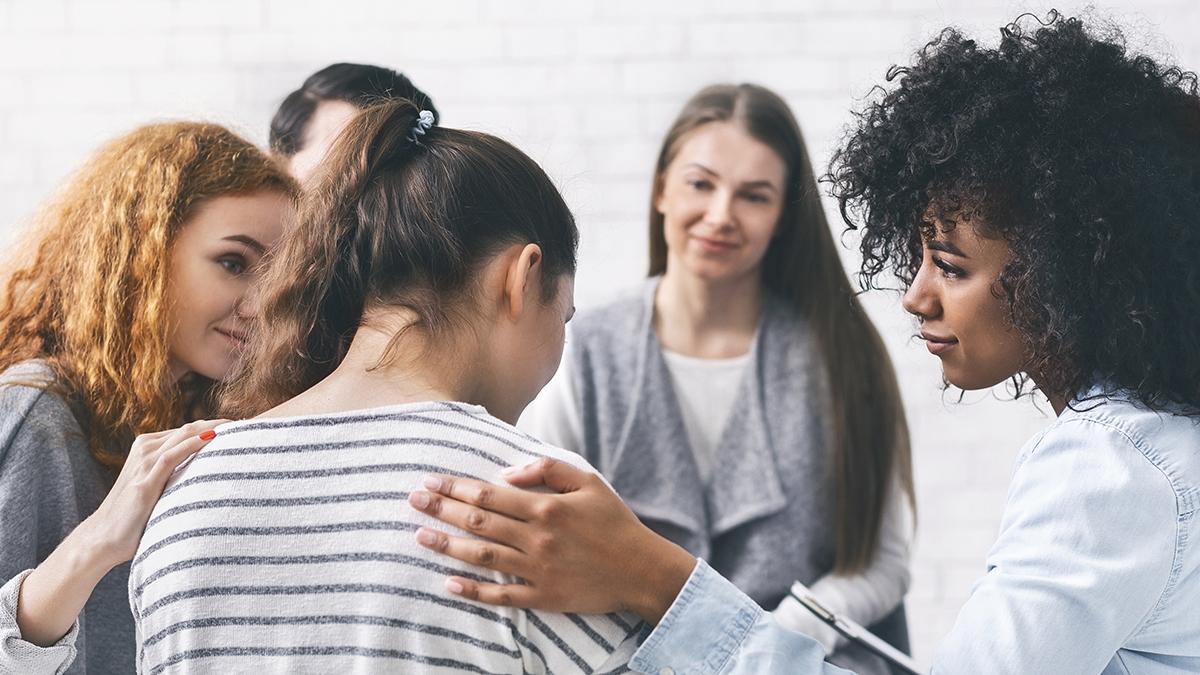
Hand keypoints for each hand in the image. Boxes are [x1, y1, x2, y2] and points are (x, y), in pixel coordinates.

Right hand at [17, 419, 224, 646]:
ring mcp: (143, 463)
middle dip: (219, 424)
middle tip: (247, 424)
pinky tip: (214, 440)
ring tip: (239, 428)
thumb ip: (176, 477)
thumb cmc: (132, 518)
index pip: (188, 431)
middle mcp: (144, 449)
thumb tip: (209, 476)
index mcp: (147, 448)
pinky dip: (195, 445)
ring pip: (183, 436)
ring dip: (212, 429)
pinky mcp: (144, 481)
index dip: (214, 427)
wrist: (102, 539)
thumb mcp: (157, 489)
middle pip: (189, 429)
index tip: (241, 428)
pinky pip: (173, 455)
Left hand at [407, 457, 695, 624]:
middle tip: (413, 501)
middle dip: (441, 510)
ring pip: (482, 557)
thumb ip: (547, 469)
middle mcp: (537, 538)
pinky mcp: (543, 597)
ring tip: (419, 537)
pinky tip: (448, 583)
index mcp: (546, 507)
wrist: (641, 569)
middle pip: (478, 523)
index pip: (489, 495)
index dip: (455, 488)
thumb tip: (507, 473)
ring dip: (447, 546)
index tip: (430, 481)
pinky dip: (473, 591)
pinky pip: (501, 595)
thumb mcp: (588, 481)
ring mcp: (538, 570)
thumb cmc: (614, 521)